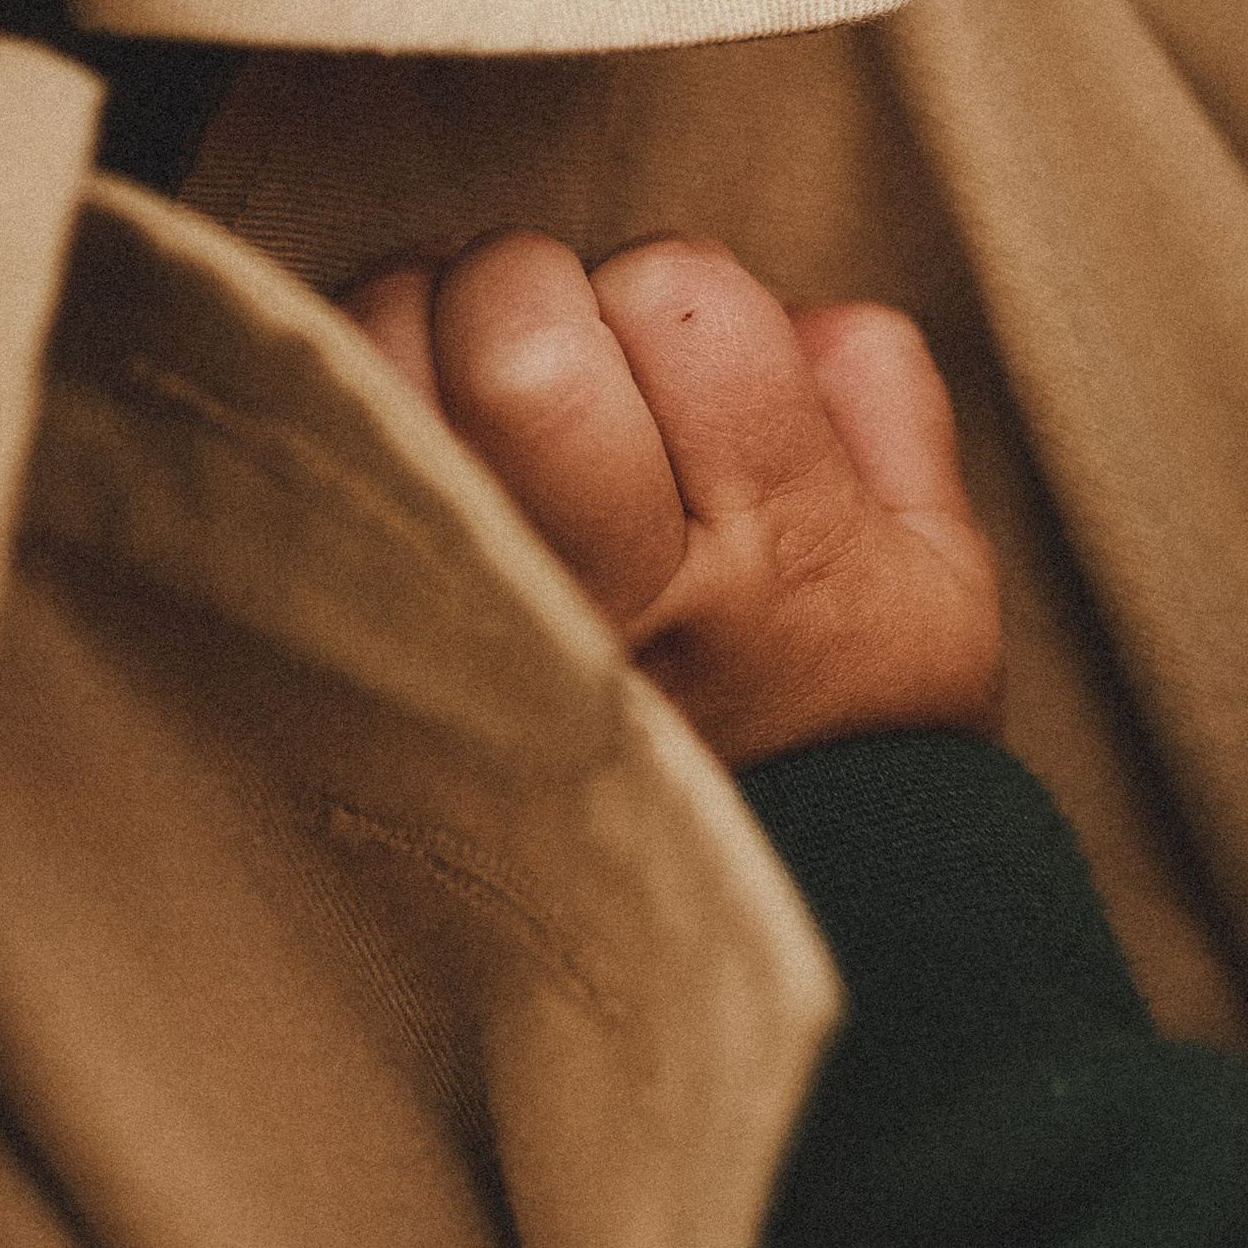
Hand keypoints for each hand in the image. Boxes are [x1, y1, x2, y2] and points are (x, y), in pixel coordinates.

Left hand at [341, 229, 1002, 768]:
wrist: (772, 958)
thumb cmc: (844, 746)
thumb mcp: (937, 580)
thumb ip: (883, 405)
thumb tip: (791, 309)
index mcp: (781, 555)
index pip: (686, 303)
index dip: (665, 293)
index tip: (667, 352)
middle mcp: (629, 600)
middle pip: (520, 337)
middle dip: (522, 289)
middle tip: (534, 338)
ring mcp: (487, 639)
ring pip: (388, 380)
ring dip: (405, 329)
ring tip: (445, 380)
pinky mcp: (371, 677)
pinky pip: (310, 475)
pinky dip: (327, 413)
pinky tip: (380, 441)